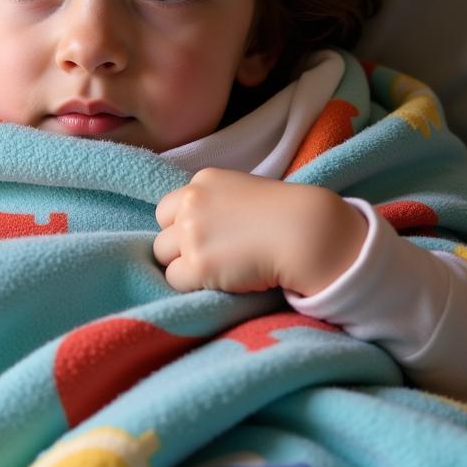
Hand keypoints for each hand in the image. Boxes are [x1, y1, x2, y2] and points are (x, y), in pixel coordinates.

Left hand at [153, 167, 367, 295]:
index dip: (182, 226)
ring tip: (217, 268)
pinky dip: (193, 285)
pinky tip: (220, 280)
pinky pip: (175, 280)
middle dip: (178, 246)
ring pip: (163, 257)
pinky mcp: (197, 264)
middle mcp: (191, 203)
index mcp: (202, 181)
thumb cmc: (283, 215)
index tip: (207, 237)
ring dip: (185, 266)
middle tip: (211, 255)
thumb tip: (192, 225)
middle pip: (161, 233)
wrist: (305, 233)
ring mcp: (192, 233)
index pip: (168, 208)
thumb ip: (214, 202)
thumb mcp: (242, 191)